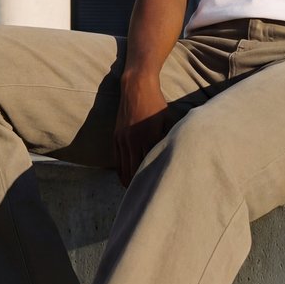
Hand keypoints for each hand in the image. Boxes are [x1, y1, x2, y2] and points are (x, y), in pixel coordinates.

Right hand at [113, 72, 169, 186]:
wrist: (137, 86)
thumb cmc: (156, 102)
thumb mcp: (166, 121)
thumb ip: (166, 139)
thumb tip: (168, 155)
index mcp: (148, 137)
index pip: (149, 165)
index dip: (152, 179)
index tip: (156, 190)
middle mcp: (133, 140)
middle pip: (134, 171)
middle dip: (139, 185)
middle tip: (145, 197)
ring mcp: (122, 138)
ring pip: (123, 167)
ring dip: (128, 181)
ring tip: (134, 192)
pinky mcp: (116, 136)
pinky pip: (117, 159)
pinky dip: (120, 170)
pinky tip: (124, 178)